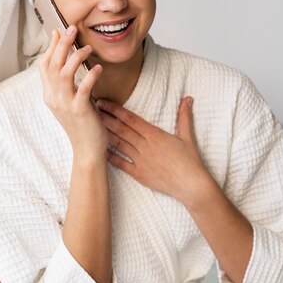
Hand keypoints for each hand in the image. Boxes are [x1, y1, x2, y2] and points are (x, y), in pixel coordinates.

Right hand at [39, 27, 107, 163]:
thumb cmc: (82, 124)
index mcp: (50, 95)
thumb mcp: (70, 102)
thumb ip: (68, 84)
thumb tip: (68, 63)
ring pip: (64, 74)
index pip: (44, 66)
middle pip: (53, 65)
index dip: (51, 47)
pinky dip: (90, 76)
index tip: (59, 32)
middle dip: (62, 44)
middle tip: (72, 29)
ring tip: (87, 48)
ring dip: (75, 57)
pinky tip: (98, 68)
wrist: (87, 150)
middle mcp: (54, 98)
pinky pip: (83, 89)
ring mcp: (66, 105)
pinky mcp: (80, 111)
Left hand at [97, 97, 211, 205]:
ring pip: (119, 144)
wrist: (191, 185)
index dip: (115, 110)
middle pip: (121, 129)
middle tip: (91, 110)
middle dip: (105, 119)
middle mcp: (145, 146)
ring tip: (92, 127)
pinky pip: (121, 163)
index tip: (103, 103)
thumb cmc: (190, 161)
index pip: (131, 119)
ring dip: (105, 135)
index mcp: (155, 135)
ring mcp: (140, 161)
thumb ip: (184, 116)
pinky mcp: (139, 174)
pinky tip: (100, 150)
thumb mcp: (187, 136)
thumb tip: (188, 98)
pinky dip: (110, 157)